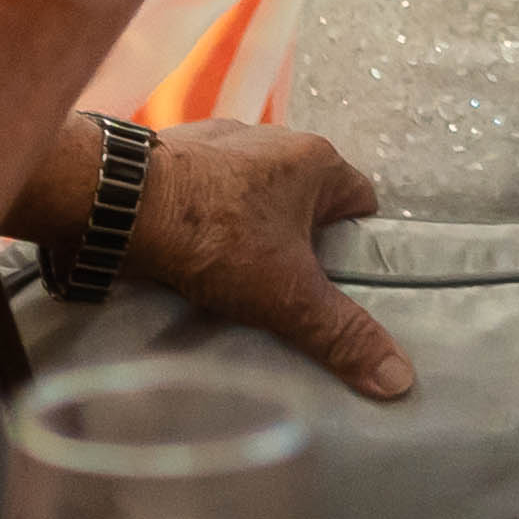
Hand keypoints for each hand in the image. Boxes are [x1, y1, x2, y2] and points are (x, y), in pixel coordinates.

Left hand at [127, 121, 407, 400]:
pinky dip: (206, 219)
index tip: (335, 283)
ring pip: (255, 194)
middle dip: (298, 242)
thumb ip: (342, 334)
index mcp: (315, 159)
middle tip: (284, 289)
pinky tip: (190, 254)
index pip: (360, 202)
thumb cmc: (214, 237)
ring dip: (249, 228)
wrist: (118, 202)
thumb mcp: (287, 295)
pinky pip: (208, 191)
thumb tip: (401, 380)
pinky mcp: (176, 153)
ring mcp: (221, 141)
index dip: (354, 245)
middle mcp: (273, 139)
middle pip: (306, 200)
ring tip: (233, 277)